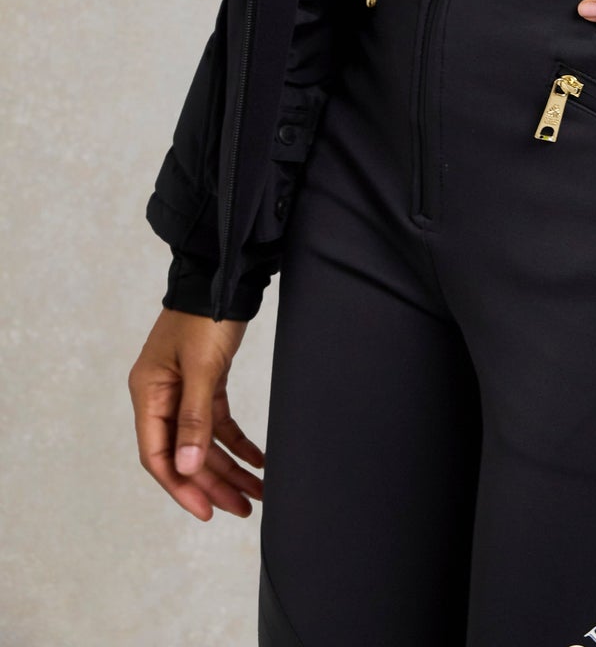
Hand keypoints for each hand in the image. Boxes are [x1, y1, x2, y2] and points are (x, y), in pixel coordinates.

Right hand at [128, 307, 263, 520]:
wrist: (225, 275)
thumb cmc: (205, 316)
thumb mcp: (201, 368)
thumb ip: (194, 418)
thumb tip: (186, 468)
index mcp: (148, 395)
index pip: (158, 455)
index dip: (182, 487)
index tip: (208, 510)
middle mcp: (161, 397)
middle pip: (185, 454)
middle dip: (213, 483)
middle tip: (243, 508)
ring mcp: (183, 390)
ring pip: (204, 442)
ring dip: (228, 467)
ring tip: (256, 491)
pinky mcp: (206, 382)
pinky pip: (218, 422)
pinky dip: (236, 442)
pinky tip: (257, 459)